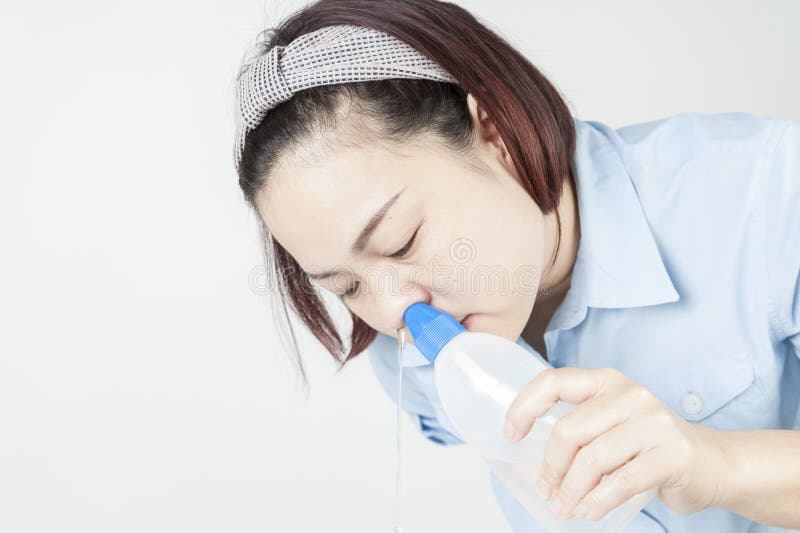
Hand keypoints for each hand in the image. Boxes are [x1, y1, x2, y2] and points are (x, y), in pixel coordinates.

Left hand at [503, 366, 728, 520]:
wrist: (713, 463)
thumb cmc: (649, 446)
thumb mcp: (612, 423)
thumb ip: (579, 426)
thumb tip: (525, 450)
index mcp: (607, 381)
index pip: (554, 382)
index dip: (525, 407)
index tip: (510, 434)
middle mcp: (630, 395)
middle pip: (569, 431)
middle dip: (550, 467)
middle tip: (545, 491)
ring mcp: (653, 423)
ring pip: (592, 460)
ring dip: (570, 491)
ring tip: (562, 508)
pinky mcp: (671, 454)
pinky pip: (620, 482)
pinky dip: (596, 502)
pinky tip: (586, 512)